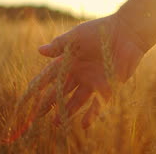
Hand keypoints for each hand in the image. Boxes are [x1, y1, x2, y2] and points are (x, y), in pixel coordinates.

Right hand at [29, 14, 145, 128]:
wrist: (127, 33)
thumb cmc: (100, 31)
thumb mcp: (76, 36)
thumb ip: (59, 45)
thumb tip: (39, 50)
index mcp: (70, 60)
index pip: (51, 76)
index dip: (40, 85)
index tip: (29, 96)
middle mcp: (79, 72)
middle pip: (61, 91)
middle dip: (49, 103)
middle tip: (38, 116)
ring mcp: (92, 81)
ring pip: (76, 100)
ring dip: (67, 111)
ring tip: (57, 124)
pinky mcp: (107, 87)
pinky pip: (97, 104)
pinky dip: (91, 114)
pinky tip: (83, 125)